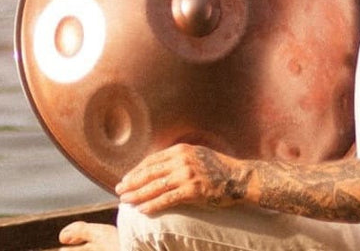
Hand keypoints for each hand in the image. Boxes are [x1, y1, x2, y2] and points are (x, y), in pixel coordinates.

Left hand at [115, 144, 252, 214]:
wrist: (240, 178)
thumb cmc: (218, 168)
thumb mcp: (196, 155)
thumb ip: (178, 159)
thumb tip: (157, 168)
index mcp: (180, 150)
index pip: (151, 161)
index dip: (136, 171)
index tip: (126, 178)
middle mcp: (181, 160)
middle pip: (149, 173)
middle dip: (131, 183)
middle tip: (119, 191)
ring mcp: (187, 175)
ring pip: (155, 187)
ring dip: (137, 195)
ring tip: (126, 201)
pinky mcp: (193, 190)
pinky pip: (167, 199)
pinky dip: (153, 205)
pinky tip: (143, 210)